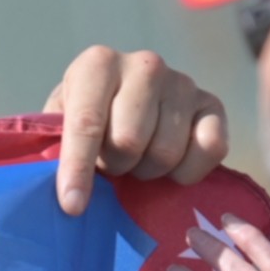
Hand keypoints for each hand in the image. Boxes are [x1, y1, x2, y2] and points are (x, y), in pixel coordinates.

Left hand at [45, 48, 230, 215]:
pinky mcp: (213, 104)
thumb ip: (56, 148)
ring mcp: (183, 82)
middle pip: (129, 141)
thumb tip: (66, 191)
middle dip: (115, 165)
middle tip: (111, 163)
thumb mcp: (59, 125)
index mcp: (97, 64)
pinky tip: (171, 164)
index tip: (73, 205)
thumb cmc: (86, 120)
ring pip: (165, 152)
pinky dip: (187, 171)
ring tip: (137, 159)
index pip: (86, 123)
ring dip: (147, 170)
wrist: (126, 103)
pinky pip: (210, 149)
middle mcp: (145, 65)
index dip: (78, 169)